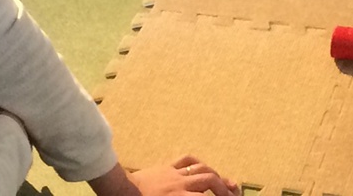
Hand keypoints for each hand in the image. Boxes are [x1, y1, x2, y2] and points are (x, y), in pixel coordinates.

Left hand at [93, 158, 236, 195]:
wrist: (120, 191)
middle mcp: (180, 184)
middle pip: (210, 180)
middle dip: (224, 188)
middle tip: (233, 194)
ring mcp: (174, 173)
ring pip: (202, 168)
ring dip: (216, 175)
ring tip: (224, 182)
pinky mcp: (166, 167)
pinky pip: (186, 160)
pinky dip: (198, 163)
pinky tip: (204, 167)